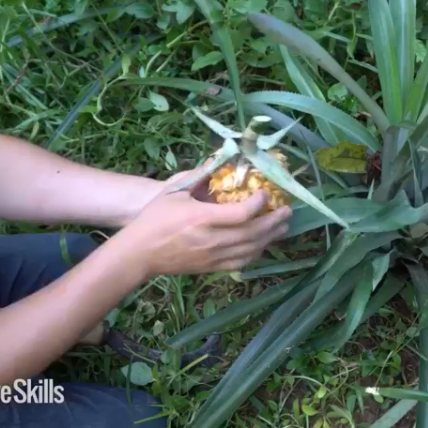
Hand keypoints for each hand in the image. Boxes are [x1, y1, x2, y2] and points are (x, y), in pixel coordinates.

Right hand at [117, 167, 291, 275]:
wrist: (139, 253)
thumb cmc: (154, 218)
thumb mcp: (174, 191)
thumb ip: (198, 175)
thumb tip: (219, 159)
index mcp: (202, 218)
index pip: (241, 214)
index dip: (258, 204)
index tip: (266, 193)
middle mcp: (212, 240)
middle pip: (253, 233)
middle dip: (273, 221)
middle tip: (287, 210)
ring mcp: (213, 257)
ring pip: (251, 249)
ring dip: (270, 237)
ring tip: (282, 226)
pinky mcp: (212, 268)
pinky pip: (241, 262)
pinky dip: (257, 252)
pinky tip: (264, 243)